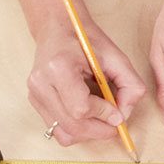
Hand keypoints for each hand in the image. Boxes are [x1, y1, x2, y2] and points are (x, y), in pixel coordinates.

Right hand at [28, 21, 145, 147]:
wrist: (59, 29)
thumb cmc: (87, 41)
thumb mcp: (116, 57)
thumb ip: (129, 84)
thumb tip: (124, 115)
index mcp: (59, 67)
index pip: (81, 108)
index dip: (103, 114)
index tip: (118, 114)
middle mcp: (41, 83)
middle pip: (71, 125)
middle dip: (98, 131)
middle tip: (116, 127)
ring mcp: (34, 94)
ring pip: (63, 133)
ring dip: (87, 133)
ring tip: (102, 120)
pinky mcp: (34, 101)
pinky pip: (56, 128)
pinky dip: (76, 128)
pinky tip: (88, 115)